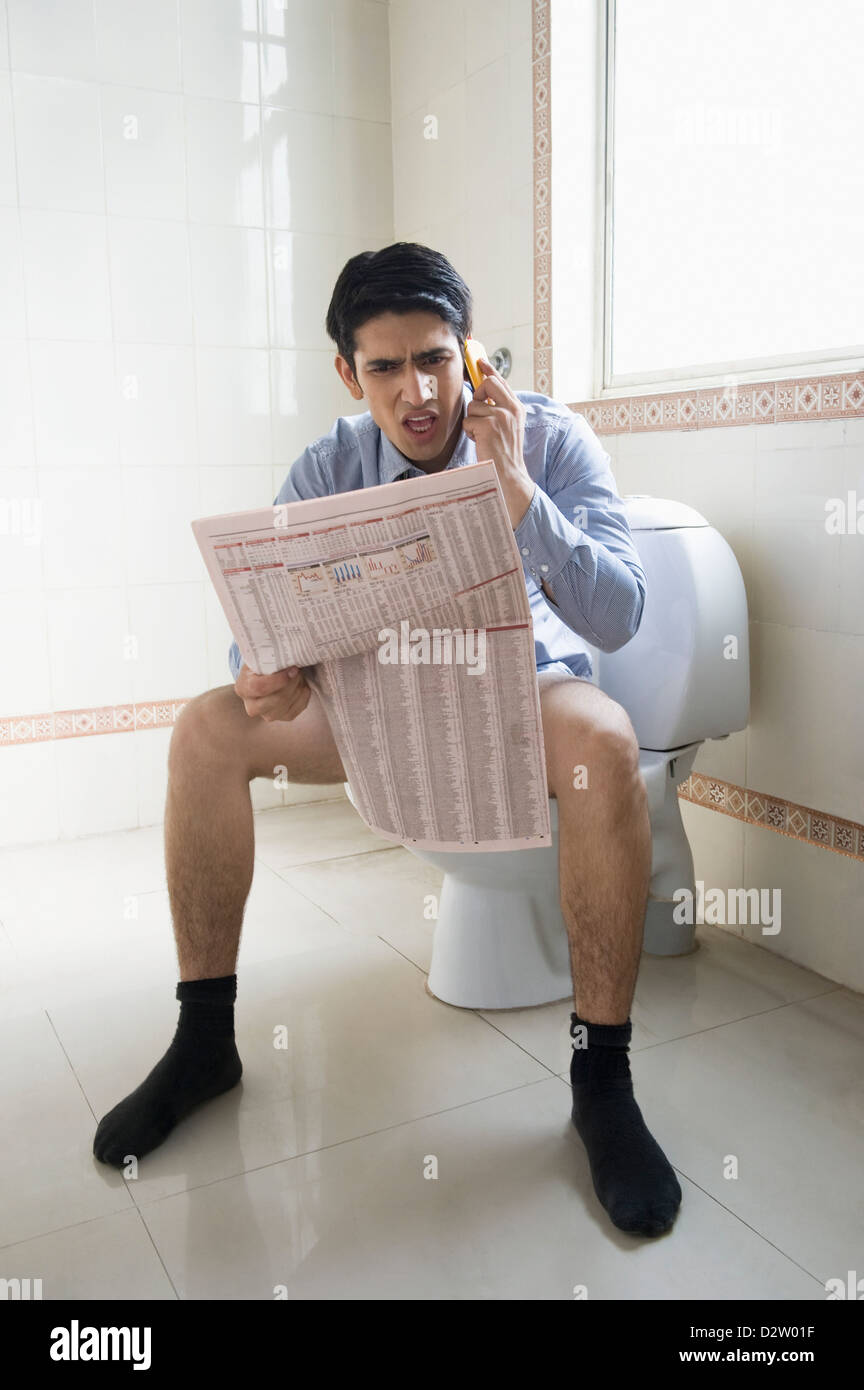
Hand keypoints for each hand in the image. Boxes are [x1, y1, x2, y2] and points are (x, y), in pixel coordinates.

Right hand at [235, 663, 311, 721]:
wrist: (266, 676)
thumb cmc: (263, 664)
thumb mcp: (260, 657)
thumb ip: (268, 656)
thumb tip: (285, 651)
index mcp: (243, 688)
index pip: (259, 687)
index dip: (279, 679)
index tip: (292, 668)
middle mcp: (253, 706)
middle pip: (278, 698)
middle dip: (292, 682)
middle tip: (297, 669)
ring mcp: (269, 715)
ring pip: (290, 702)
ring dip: (299, 685)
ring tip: (297, 674)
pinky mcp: (285, 717)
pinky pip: (301, 705)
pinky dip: (304, 692)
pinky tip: (300, 684)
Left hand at [462, 356, 534, 527]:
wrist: (509, 475)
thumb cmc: (503, 453)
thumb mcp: (506, 426)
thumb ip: (498, 408)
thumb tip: (482, 390)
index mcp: (517, 407)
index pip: (501, 381)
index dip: (488, 369)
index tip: (479, 360)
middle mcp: (512, 408)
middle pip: (488, 383)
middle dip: (478, 394)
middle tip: (480, 412)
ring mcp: (501, 416)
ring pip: (473, 405)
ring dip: (473, 421)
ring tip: (484, 436)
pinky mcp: (489, 426)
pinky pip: (469, 420)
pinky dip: (471, 432)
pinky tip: (482, 442)